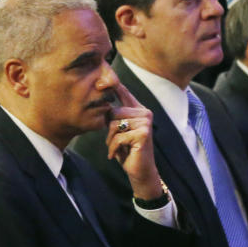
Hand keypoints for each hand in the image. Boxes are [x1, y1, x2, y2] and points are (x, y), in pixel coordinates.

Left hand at [105, 82, 163, 199]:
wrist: (140, 171)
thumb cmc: (128, 150)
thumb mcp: (119, 130)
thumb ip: (114, 116)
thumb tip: (102, 102)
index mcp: (139, 109)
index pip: (124, 93)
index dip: (114, 85)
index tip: (104, 75)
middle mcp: (145, 113)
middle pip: (114, 111)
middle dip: (108, 129)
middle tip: (114, 141)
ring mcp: (145, 123)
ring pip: (114, 124)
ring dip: (110, 140)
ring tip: (116, 147)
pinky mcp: (143, 133)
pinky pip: (118, 137)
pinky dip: (113, 148)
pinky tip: (117, 154)